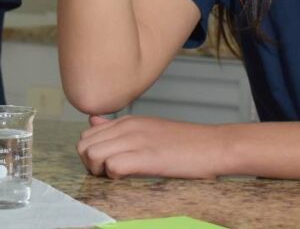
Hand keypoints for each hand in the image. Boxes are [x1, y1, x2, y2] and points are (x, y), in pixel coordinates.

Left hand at [77, 114, 227, 178]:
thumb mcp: (148, 128)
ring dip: (99, 172)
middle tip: (108, 175)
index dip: (91, 154)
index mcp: (127, 121)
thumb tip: (93, 121)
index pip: (86, 134)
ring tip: (117, 178)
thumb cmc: (185, 143)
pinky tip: (129, 179)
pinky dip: (114, 177)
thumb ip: (118, 126)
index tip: (105, 165)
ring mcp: (136, 140)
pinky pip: (112, 166)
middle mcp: (128, 127)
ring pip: (92, 154)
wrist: (215, 145)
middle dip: (89, 164)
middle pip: (83, 145)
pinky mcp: (147, 157)